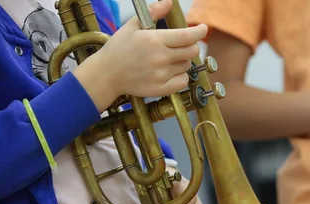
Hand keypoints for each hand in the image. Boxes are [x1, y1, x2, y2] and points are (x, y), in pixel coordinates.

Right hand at [74, 0, 207, 111]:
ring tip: (167, 59)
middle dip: (191, 45)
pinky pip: (183, 81)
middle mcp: (161, 58)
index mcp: (155, 40)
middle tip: (182, 45)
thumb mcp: (132, 25)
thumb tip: (169, 2)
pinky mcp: (162, 89)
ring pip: (187, 65)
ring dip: (182, 60)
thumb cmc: (118, 48)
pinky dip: (181, 76)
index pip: (188, 36)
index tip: (203, 28)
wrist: (106, 74)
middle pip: (192, 51)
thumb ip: (153, 12)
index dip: (199, 31)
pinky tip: (169, 72)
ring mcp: (162, 75)